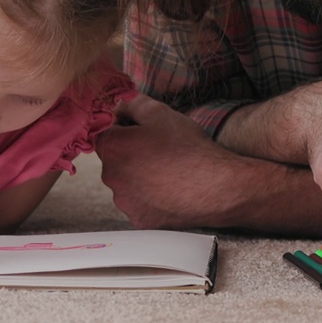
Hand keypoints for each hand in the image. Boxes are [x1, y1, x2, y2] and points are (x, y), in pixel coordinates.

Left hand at [96, 94, 240, 228]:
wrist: (216, 187)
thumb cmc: (188, 148)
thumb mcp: (160, 112)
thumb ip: (131, 103)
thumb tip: (117, 103)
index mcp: (111, 148)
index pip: (105, 132)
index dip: (124, 128)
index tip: (145, 131)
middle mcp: (110, 178)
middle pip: (114, 159)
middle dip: (130, 152)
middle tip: (160, 149)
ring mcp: (124, 202)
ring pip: (126, 183)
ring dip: (139, 176)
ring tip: (168, 170)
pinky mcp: (139, 220)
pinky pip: (139, 203)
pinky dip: (150, 197)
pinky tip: (170, 189)